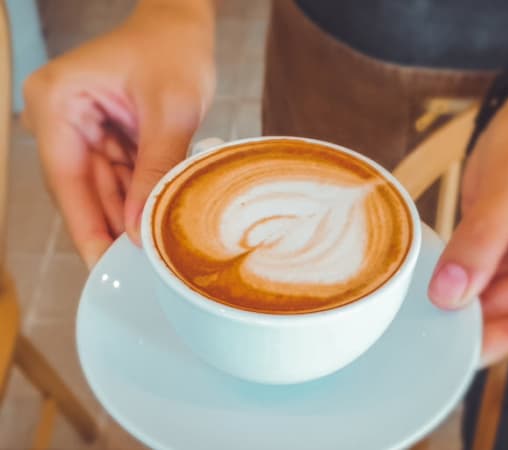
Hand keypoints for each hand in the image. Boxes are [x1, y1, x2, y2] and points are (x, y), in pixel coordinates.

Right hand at [23, 3, 214, 267]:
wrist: (183, 26)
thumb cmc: (174, 51)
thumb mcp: (171, 112)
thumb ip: (154, 168)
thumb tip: (138, 227)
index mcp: (57, 101)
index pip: (67, 179)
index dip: (86, 226)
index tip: (101, 266)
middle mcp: (57, 116)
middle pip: (81, 188)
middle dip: (110, 226)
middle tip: (134, 269)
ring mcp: (76, 126)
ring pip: (100, 187)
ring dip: (126, 215)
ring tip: (150, 251)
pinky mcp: (99, 134)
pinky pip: (115, 176)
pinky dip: (136, 196)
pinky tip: (153, 221)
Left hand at [427, 83, 507, 364]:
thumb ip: (483, 238)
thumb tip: (448, 295)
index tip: (466, 341)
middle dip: (475, 323)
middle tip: (425, 315)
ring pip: (490, 307)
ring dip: (457, 303)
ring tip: (418, 293)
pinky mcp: (502, 253)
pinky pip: (475, 281)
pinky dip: (452, 281)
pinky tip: (425, 275)